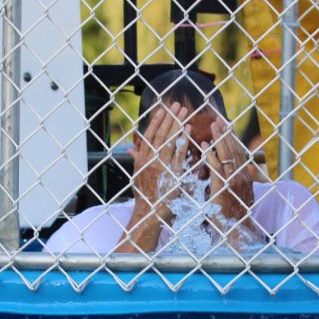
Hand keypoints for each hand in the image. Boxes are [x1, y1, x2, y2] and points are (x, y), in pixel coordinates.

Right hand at [130, 102, 188, 222]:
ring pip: (168, 140)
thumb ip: (136, 161)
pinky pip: (178, 152)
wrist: (149, 213)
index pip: (149, 135)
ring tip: (184, 111)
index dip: (156, 121)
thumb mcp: (137, 176)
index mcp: (141, 159)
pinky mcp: (170, 173)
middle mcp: (149, 160)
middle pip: (160, 134)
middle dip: (169, 117)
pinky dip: (183, 140)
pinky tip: (188, 129)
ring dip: (177, 124)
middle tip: (177, 104)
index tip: (162, 109)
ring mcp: (159, 166)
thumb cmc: (145, 196)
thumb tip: (131, 150)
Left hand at [203, 117, 261, 246]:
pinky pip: (217, 170)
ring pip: (227, 156)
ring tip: (213, 126)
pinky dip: (211, 158)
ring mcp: (234, 183)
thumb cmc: (236, 216)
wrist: (237, 233)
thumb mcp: (242, 196)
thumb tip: (247, 173)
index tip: (227, 125)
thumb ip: (242, 182)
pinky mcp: (224, 190)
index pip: (239, 152)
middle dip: (226, 133)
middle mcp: (242, 177)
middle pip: (234, 150)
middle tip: (219, 119)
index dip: (233, 138)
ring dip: (220, 139)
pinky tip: (204, 149)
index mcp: (246, 177)